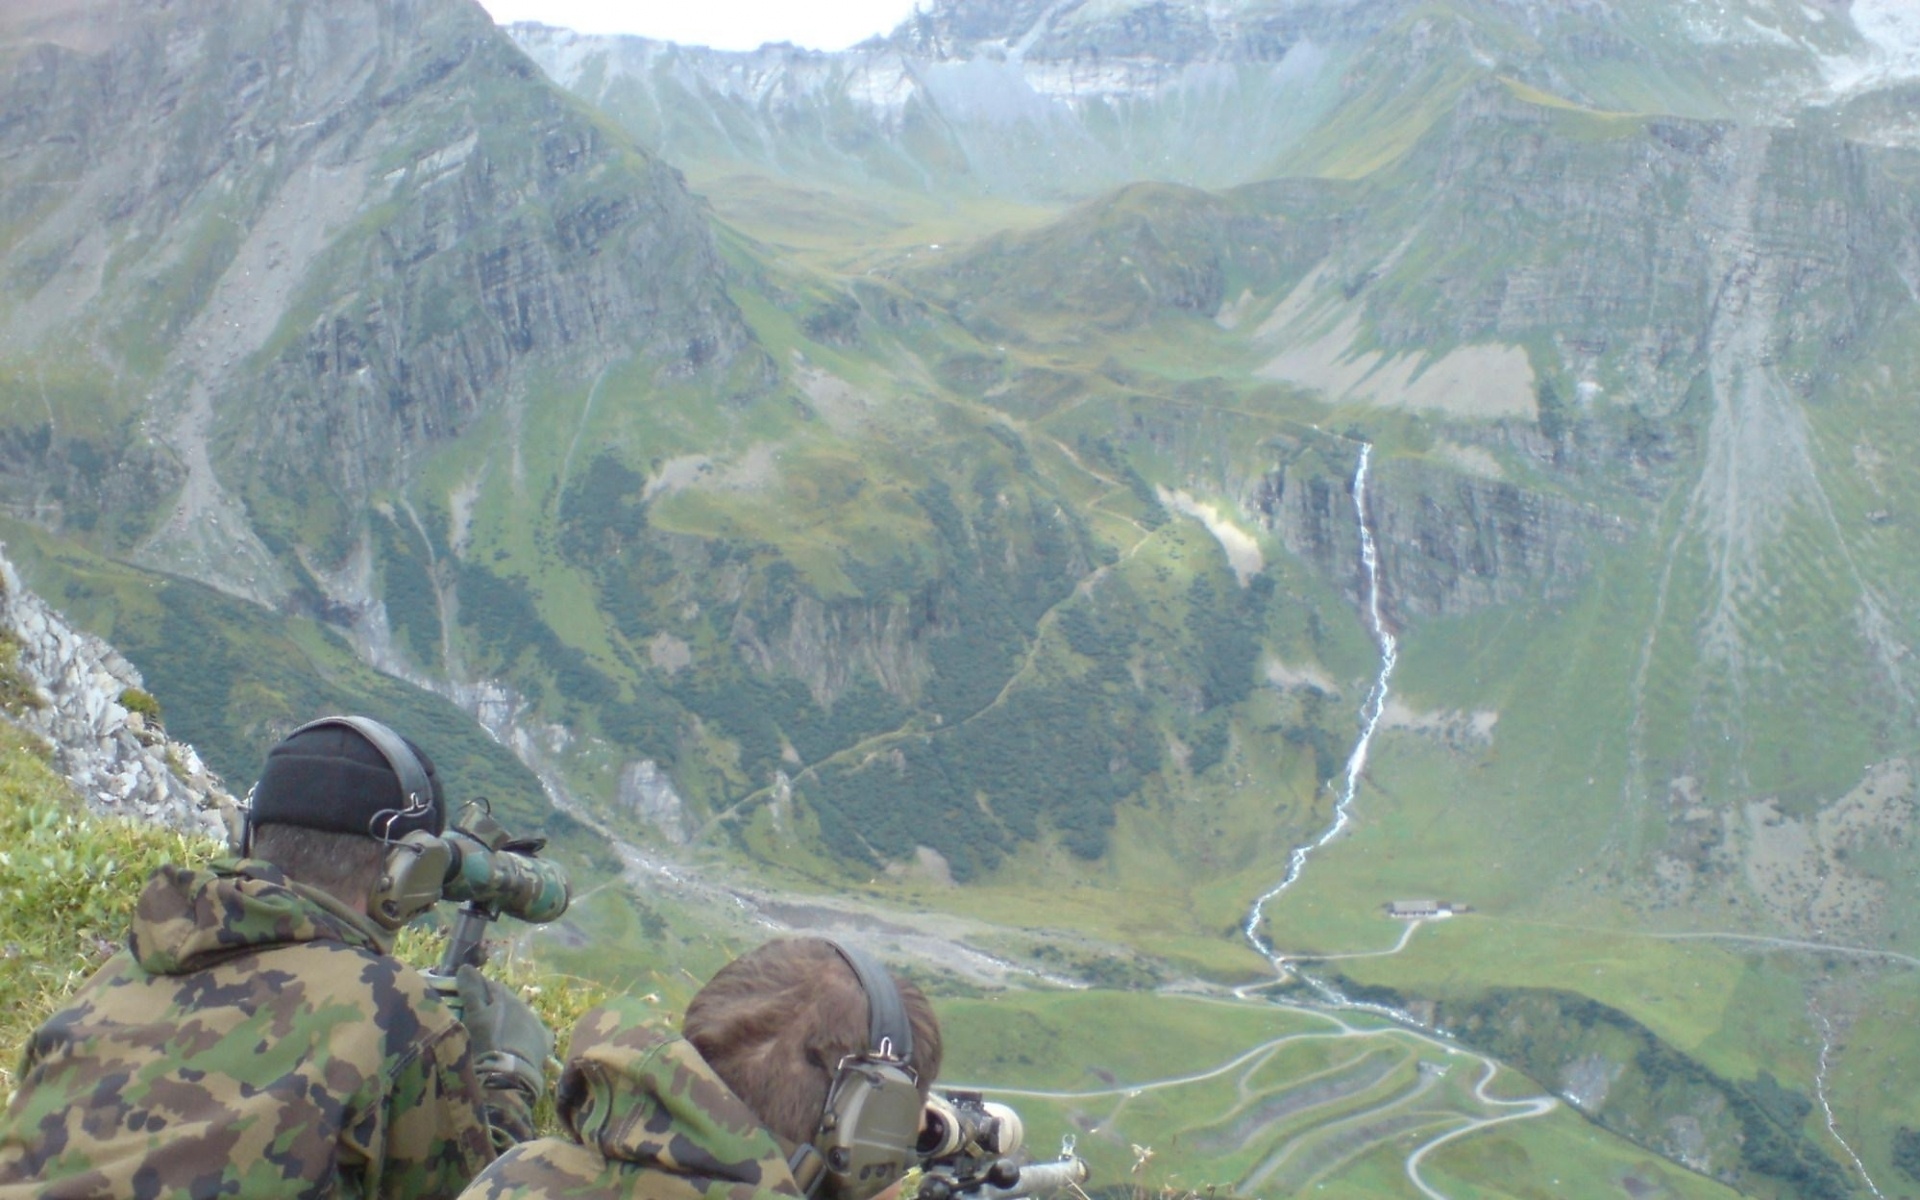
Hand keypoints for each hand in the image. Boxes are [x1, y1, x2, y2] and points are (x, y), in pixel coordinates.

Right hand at [455, 963, 552, 1099]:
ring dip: (508, 1022)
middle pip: (505, 1003)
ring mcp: (536, 1025)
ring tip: (494, 1036)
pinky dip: (526, 1036)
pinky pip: (535, 1034)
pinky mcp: (543, 1043)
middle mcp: (524, 1007)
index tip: (465, 998)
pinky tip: (519, 1044)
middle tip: (477, 1019)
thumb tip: (465, 967)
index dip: (477, 991)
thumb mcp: (475, 1017)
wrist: (511, 1074)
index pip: (491, 987)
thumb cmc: (488, 1042)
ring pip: (519, 1017)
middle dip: (493, 1007)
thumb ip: (471, 992)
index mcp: (507, 998)